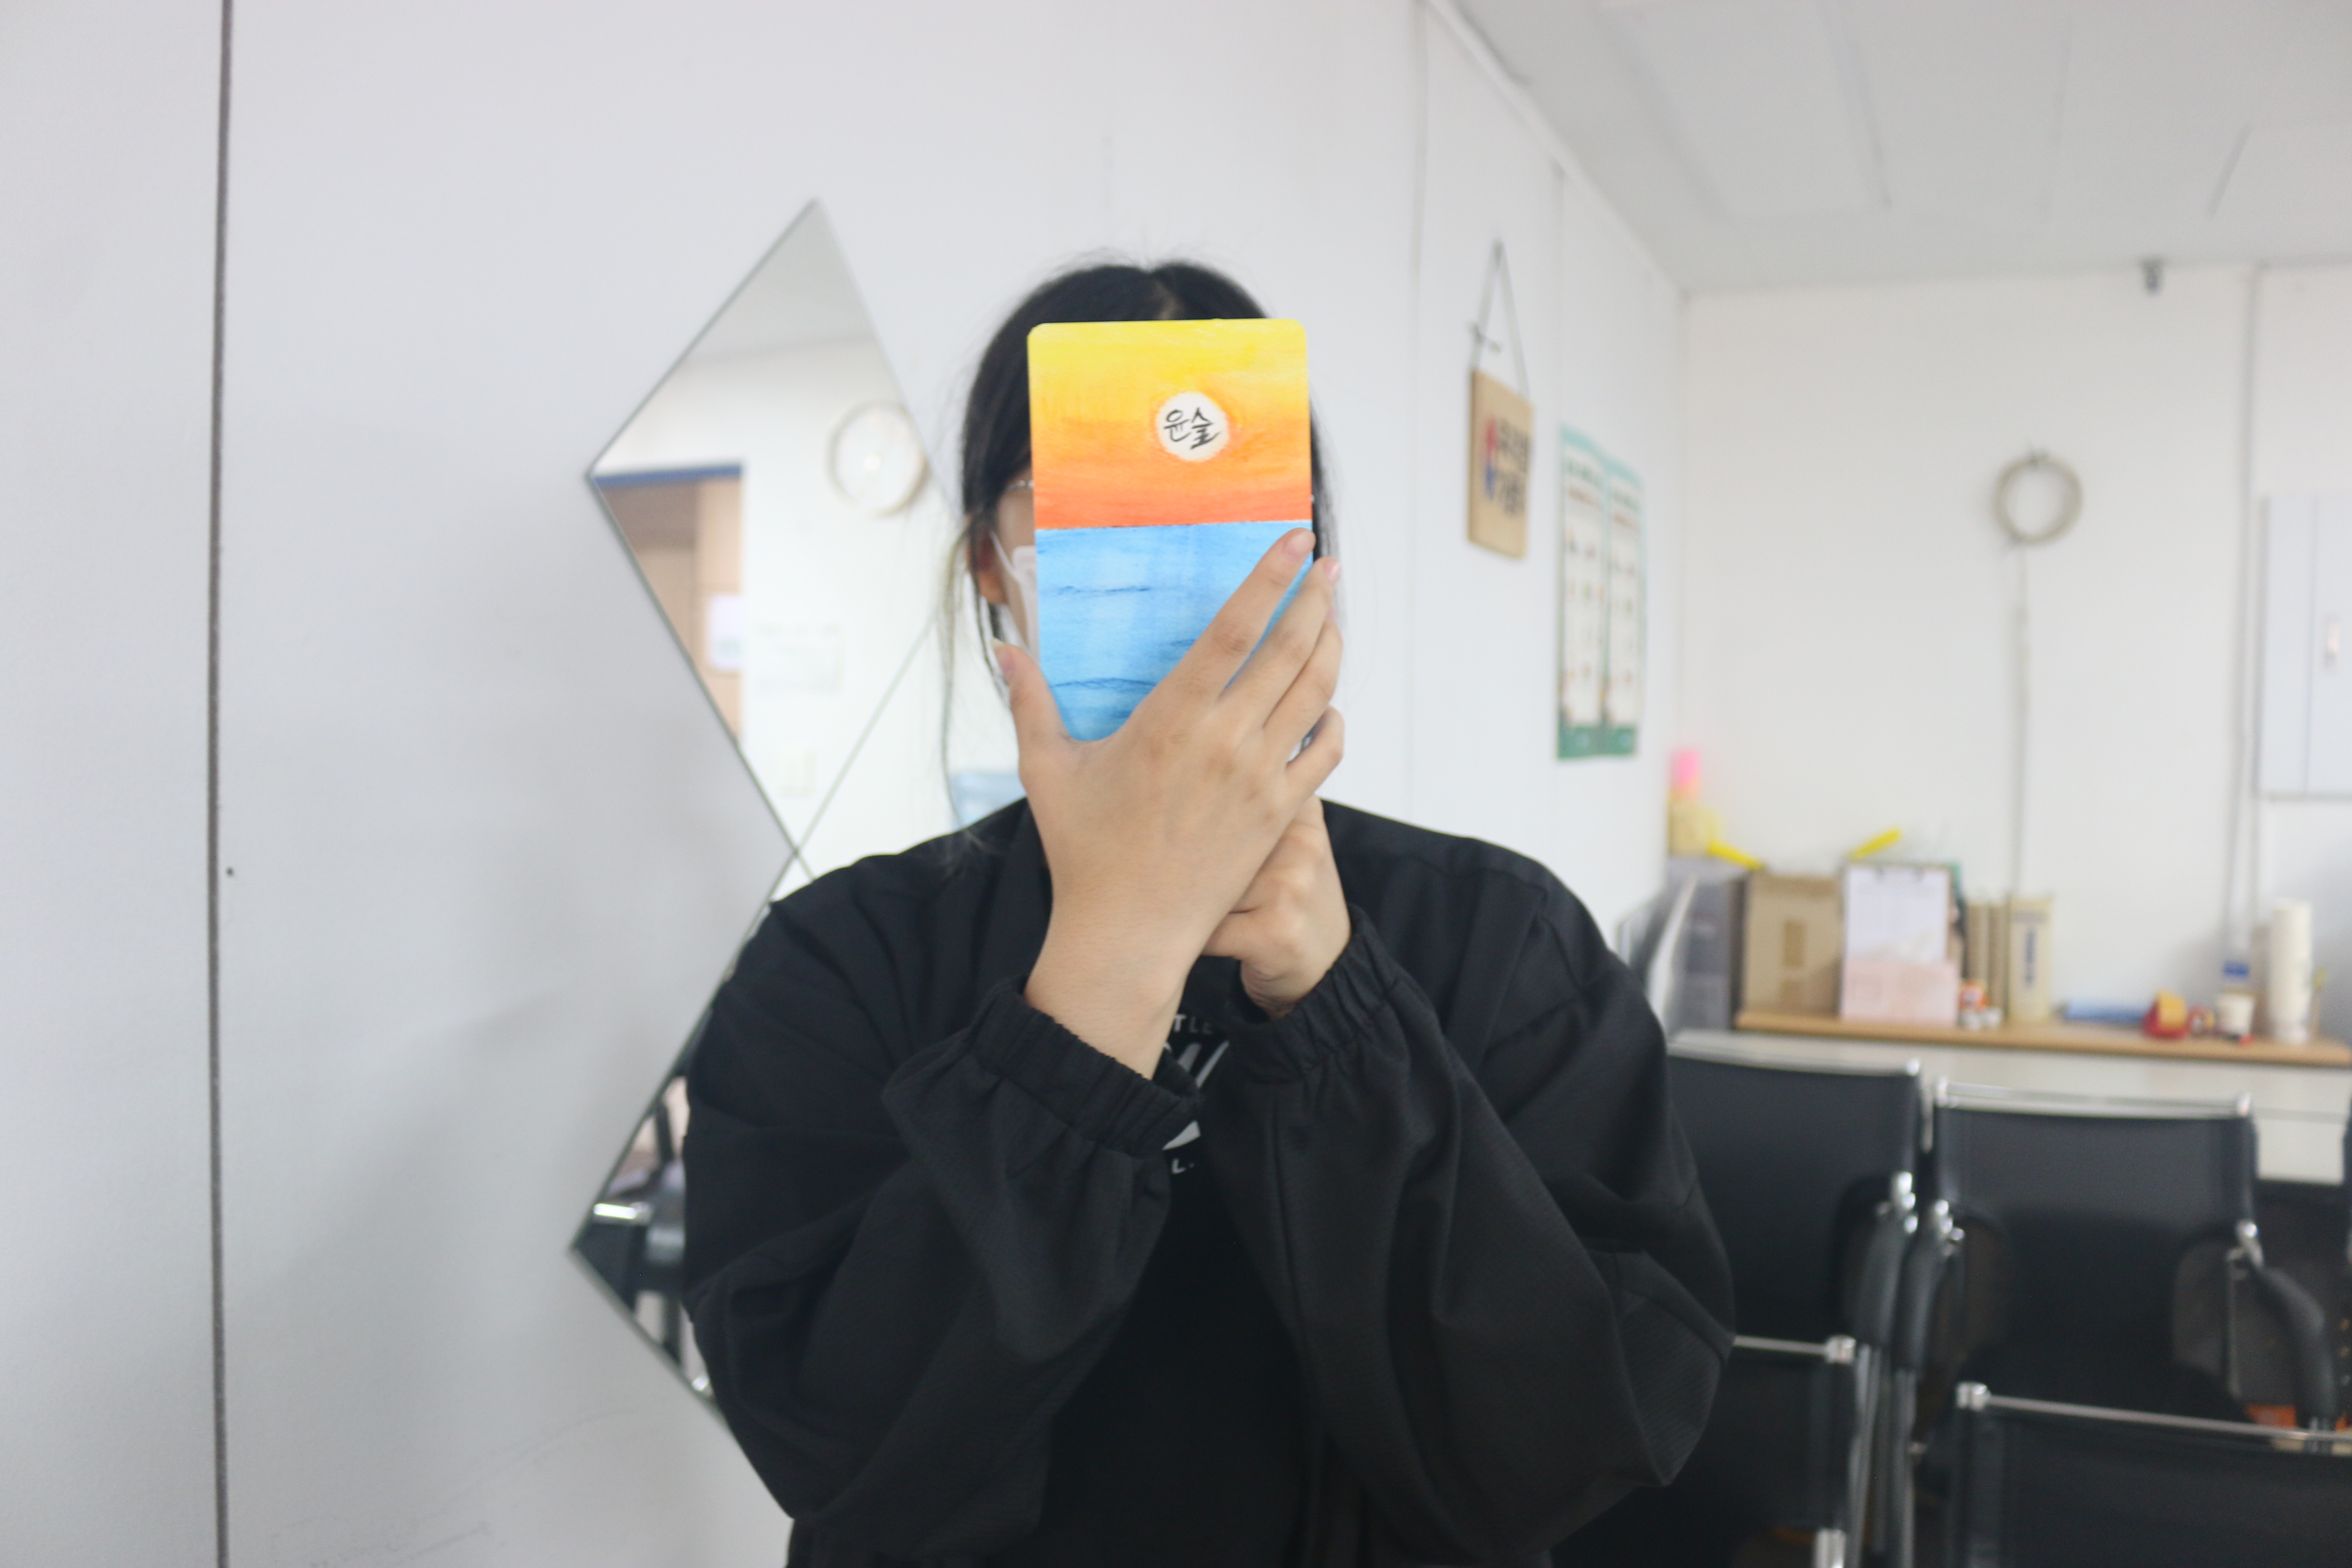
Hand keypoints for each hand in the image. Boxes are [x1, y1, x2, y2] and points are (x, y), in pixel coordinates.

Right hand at [999, 529, 1344, 1074]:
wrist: (1129, 933)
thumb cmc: (1084, 850)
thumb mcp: (1047, 771)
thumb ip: (1031, 703)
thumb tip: (1006, 649)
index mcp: (1172, 718)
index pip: (1236, 628)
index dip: (1271, 577)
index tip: (1296, 542)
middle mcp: (1225, 740)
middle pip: (1291, 650)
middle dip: (1318, 599)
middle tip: (1329, 567)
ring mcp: (1259, 778)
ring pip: (1317, 694)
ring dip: (1333, 648)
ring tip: (1334, 618)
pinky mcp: (1279, 814)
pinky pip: (1326, 754)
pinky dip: (1334, 720)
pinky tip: (1327, 704)